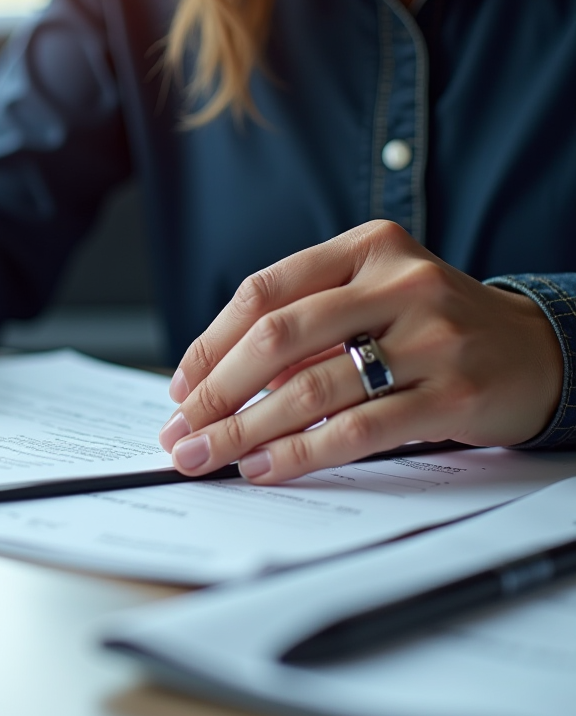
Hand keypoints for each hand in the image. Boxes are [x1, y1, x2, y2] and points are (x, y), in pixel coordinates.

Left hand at [158, 220, 562, 482]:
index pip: (265, 291)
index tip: (181, 385)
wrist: (535, 351)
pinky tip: (264, 467)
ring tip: (207, 454)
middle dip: (216, 391)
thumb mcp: (373, 298)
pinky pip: (356, 429)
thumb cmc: (432, 326)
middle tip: (181, 429)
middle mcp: (398, 283)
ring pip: (310, 388)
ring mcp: (430, 336)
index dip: (211, 342)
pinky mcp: (451, 393)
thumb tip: (215, 383)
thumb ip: (308, 325)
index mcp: (366, 248)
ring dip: (244, 430)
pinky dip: (299, 453)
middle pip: (277, 337)